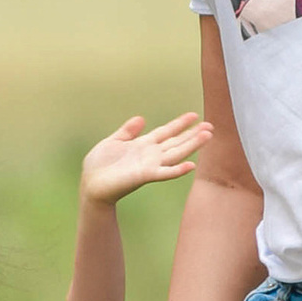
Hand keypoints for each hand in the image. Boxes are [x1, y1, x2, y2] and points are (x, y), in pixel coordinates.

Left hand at [80, 111, 207, 207]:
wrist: (91, 185)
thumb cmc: (99, 166)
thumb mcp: (112, 142)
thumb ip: (127, 131)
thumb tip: (141, 118)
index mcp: (143, 145)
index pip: (166, 132)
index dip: (180, 124)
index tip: (194, 115)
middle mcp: (150, 155)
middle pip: (176, 142)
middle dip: (193, 134)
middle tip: (210, 126)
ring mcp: (149, 165)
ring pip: (175, 154)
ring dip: (191, 146)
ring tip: (207, 137)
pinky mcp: (144, 176)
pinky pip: (164, 173)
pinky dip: (177, 170)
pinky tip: (191, 165)